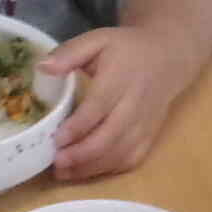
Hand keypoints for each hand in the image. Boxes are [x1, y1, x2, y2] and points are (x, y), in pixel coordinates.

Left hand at [40, 22, 210, 178]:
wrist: (168, 58)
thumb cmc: (126, 49)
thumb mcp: (98, 40)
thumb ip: (70, 53)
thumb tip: (42, 68)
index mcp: (121, 78)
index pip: (99, 107)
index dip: (77, 127)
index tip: (55, 139)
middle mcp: (135, 104)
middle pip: (110, 136)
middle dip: (81, 154)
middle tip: (55, 162)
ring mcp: (145, 124)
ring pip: (120, 153)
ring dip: (91, 167)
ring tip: (63, 171)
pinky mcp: (149, 136)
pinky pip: (130, 160)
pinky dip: (107, 170)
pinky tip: (85, 170)